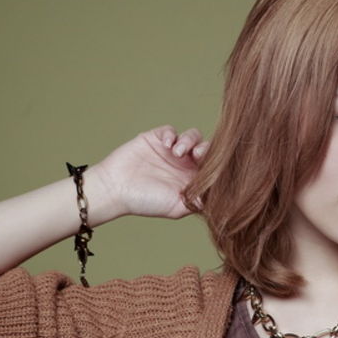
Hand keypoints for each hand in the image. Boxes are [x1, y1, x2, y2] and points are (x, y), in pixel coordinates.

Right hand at [91, 126, 209, 218]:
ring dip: (189, 141)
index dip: (217, 165)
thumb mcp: (177, 207)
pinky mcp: (155, 139)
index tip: (213, 168)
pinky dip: (171, 135)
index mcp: (192, 180)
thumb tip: (220, 200)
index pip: (213, 168)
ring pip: (192, 136)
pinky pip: (170, 130)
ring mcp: (170, 151)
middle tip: (198, 155)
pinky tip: (166, 145)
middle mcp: (184, 165)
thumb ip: (198, 202)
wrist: (116, 189)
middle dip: (207, 149)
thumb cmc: (145, 202)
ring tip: (178, 152)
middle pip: (207, 149)